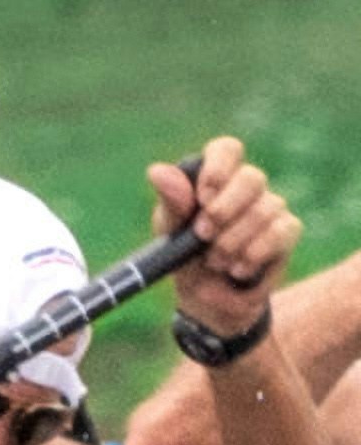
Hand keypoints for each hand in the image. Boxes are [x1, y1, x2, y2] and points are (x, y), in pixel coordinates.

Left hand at [159, 138, 298, 339]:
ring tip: (214, 261)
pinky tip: (236, 269)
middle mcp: (246, 187)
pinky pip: (279, 232)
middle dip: (224, 210)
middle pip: (252, 177)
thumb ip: (171, 201)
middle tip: (202, 235)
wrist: (205, 296)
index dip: (218, 168)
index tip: (203, 196)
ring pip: (265, 209)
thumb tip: (157, 171)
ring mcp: (271, 206)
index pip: (227, 149)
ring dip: (233, 240)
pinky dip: (253, 254)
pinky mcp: (288, 230)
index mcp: (215, 177)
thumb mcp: (170, 229)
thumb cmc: (184, 253)